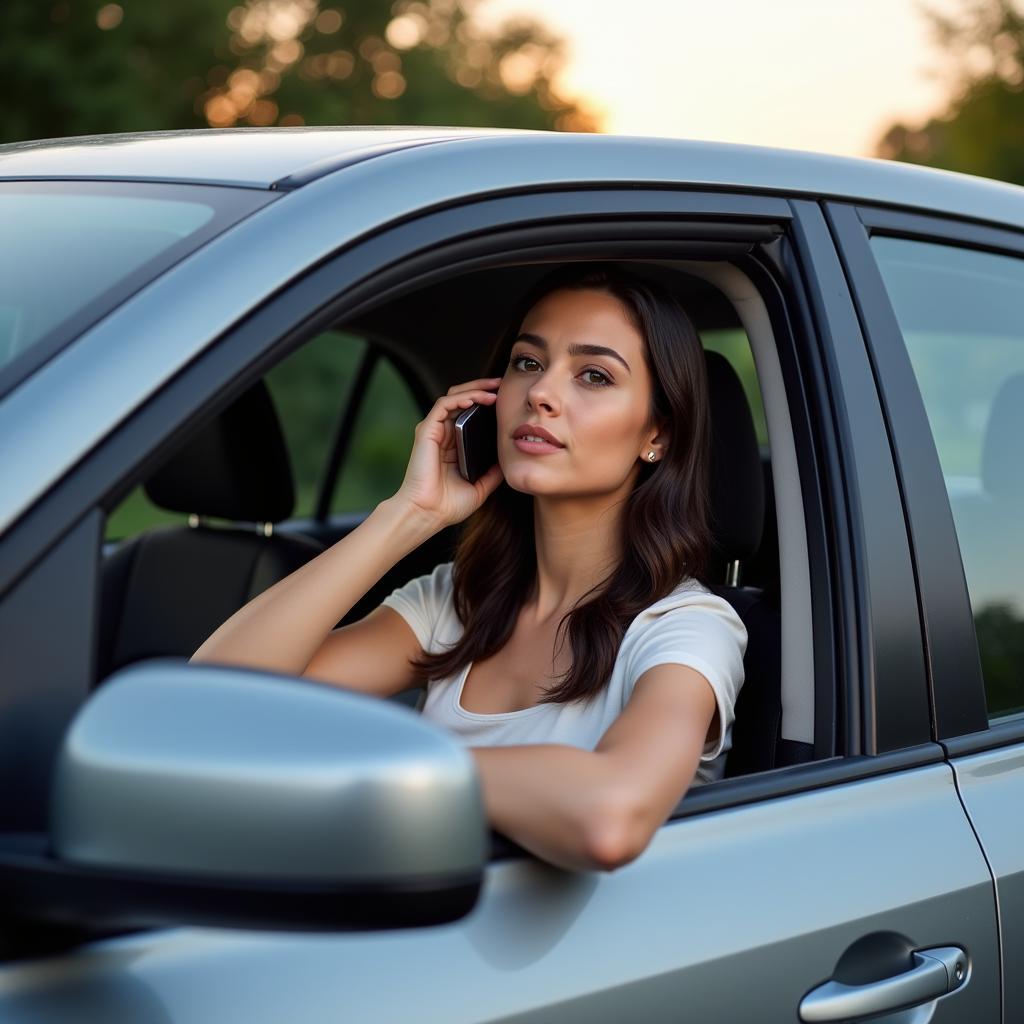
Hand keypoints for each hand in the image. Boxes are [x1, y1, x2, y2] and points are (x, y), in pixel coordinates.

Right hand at [392, 377, 504, 528]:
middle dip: (482, 388)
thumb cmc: (448, 505)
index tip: (506, 400)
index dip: (486, 403)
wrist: (428, 514)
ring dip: (474, 389)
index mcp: (453, 446)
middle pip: (462, 400)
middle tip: (501, 384)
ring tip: (494, 389)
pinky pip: (443, 405)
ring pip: (454, 397)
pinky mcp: (426, 430)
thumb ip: (492, 474)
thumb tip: (509, 462)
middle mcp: (443, 435)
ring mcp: (434, 431)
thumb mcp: (480, 487)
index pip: (469, 415)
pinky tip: (476, 399)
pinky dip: (460, 398)